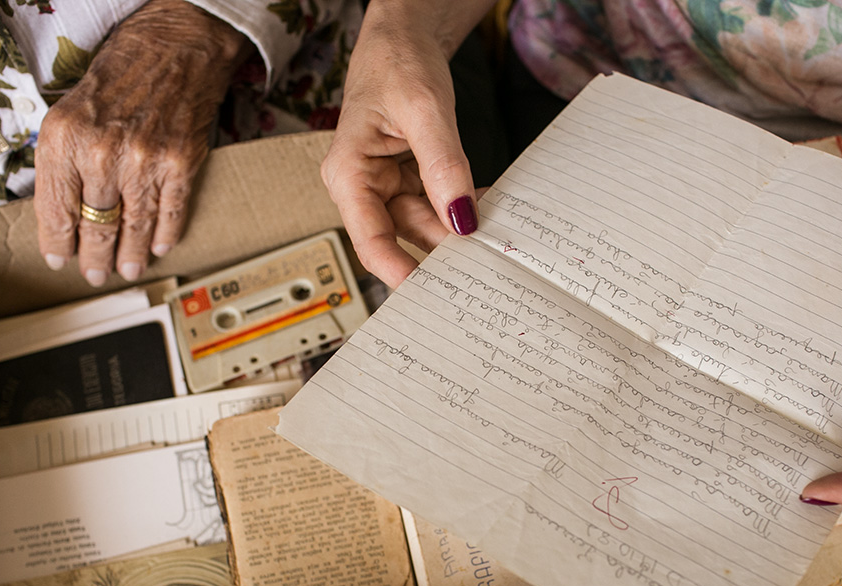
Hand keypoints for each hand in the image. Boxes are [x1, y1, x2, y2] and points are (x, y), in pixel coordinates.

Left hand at [34, 0, 249, 286]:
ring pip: (133, 225)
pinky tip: (157, 248)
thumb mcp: (69, 112)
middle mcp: (102, 153)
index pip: (56, 208)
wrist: (175, 49)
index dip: (57, 241)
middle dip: (93, 257)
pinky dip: (165, 235)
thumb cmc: (120, 77)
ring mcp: (145, 161)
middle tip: (94, 275)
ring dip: (128, 255)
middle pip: (95, 224)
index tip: (59, 259)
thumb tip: (63, 211)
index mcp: (65, 138)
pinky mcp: (180, 164)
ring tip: (125, 271)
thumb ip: (62, 160)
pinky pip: (170, 213)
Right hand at [320, 0, 495, 286]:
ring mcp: (387, 186)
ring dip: (458, 228)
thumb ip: (443, 165)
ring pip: (426, 224)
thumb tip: (462, 219)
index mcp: (348, 174)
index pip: (370, 241)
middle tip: (483, 267)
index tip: (433, 293)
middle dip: (442, 251)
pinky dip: (461, 208)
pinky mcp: (409, 180)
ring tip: (493, 234)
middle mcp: (363, 187)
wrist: (403, 36)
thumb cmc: (397, 62)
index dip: (399, 272)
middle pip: (403, 237)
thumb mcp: (424, 109)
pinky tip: (485, 208)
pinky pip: (438, 205)